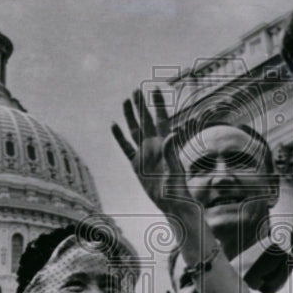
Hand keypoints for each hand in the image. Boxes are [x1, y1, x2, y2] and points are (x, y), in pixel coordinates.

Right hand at [111, 88, 193, 212]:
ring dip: (130, 116)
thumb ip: (173, 151)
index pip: (161, 118)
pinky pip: (125, 147)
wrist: (172, 203)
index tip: (154, 88)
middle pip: (146, 120)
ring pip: (134, 130)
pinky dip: (119, 137)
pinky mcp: (136, 164)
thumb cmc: (178, 187)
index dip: (158, 104)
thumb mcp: (175, 169)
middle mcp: (154, 145)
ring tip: (125, 101)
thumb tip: (174, 132)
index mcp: (166, 143)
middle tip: (136, 89)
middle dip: (141, 105)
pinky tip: (113, 125)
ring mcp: (144, 154)